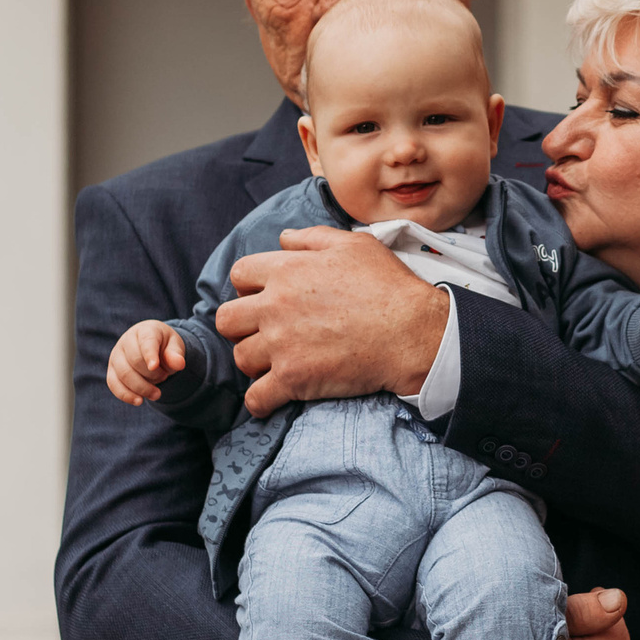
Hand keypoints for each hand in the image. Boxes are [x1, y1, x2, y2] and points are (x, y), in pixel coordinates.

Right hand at [107, 320, 186, 405]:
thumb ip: (176, 354)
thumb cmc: (164, 346)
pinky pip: (114, 384)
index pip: (146, 341)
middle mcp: (126, 341)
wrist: (152, 348)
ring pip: (123, 375)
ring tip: (157, 394)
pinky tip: (139, 401)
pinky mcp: (112, 371)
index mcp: (145, 330)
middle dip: (152, 375)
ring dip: (141, 388)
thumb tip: (179, 364)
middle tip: (164, 377)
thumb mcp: (174, 347)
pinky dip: (126, 395)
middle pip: (134, 361)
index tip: (154, 367)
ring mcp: (116, 356)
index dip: (149, 354)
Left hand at [218, 228, 445, 417]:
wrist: (411, 332)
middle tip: (263, 331)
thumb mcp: (353, 244)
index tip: (263, 297)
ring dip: (254, 361)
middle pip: (227, 319)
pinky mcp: (293, 379)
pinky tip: (271, 397)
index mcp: (286, 271)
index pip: (239, 275)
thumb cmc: (388, 286)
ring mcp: (281, 345)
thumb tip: (283, 239)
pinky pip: (256, 397)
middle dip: (241, 326)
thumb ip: (311, 238)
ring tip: (275, 362)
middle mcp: (275, 306)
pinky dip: (259, 401)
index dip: (249, 286)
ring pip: (240, 358)